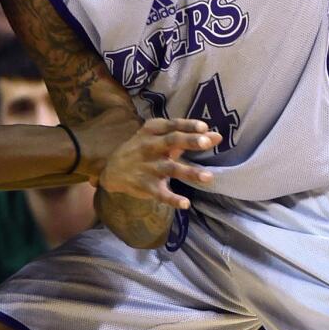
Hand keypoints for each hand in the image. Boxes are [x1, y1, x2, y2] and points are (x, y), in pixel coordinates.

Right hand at [97, 118, 220, 208]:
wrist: (112, 168)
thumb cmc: (143, 148)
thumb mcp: (160, 138)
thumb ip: (188, 137)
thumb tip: (216, 136)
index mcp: (153, 131)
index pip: (172, 125)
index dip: (188, 125)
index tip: (204, 127)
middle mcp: (150, 147)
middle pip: (171, 142)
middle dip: (189, 141)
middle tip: (207, 142)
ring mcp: (148, 167)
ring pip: (170, 168)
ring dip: (189, 172)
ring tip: (209, 177)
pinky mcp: (145, 185)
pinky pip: (160, 193)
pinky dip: (172, 199)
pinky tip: (185, 204)